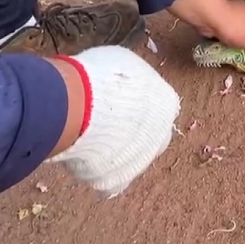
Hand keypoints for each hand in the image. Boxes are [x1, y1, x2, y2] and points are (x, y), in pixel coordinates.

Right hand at [47, 46, 180, 195]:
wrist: (78, 106)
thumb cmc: (99, 77)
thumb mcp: (122, 63)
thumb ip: (130, 80)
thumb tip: (123, 82)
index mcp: (166, 105)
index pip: (159, 110)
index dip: (138, 108)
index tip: (119, 105)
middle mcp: (160, 136)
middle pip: (148, 138)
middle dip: (131, 133)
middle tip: (103, 123)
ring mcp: (140, 162)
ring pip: (128, 160)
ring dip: (111, 151)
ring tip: (84, 136)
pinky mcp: (116, 180)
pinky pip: (107, 178)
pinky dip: (94, 170)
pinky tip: (79, 156)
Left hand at [168, 0, 244, 56]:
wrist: (209, 18)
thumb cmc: (235, 25)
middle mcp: (243, 9)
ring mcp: (229, 14)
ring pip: (238, 27)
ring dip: (239, 36)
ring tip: (243, 50)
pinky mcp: (217, 20)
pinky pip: (226, 31)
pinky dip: (228, 38)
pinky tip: (230, 47)